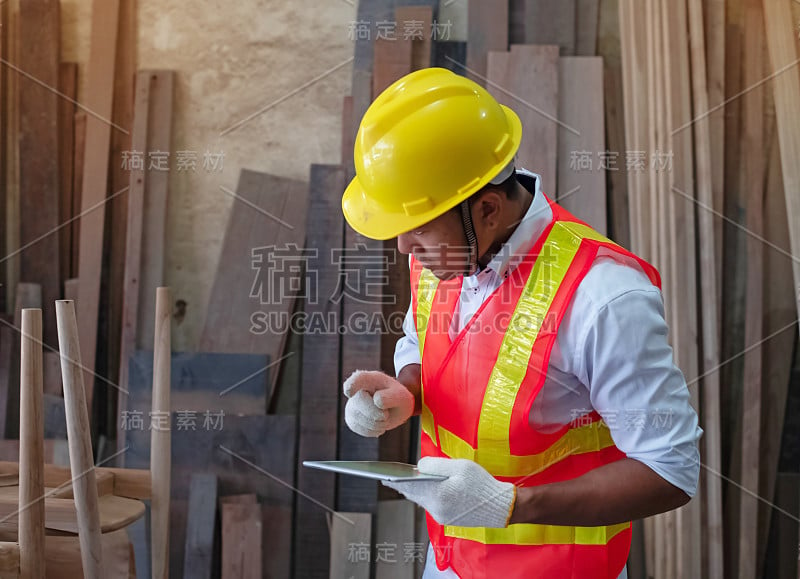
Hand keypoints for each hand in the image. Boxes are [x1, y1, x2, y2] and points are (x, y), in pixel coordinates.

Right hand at [343, 370, 414, 436]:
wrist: (394, 408)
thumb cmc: (397, 398)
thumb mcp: (401, 395)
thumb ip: (391, 397)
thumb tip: (377, 401)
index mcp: (369, 379)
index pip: (357, 380)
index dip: (351, 385)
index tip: (349, 392)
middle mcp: (356, 390)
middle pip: (360, 403)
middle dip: (377, 413)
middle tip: (387, 412)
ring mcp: (351, 405)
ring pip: (361, 420)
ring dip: (379, 423)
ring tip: (384, 416)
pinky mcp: (351, 419)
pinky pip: (362, 429)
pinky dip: (374, 430)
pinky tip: (378, 423)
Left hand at [383, 457, 515, 527]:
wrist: (500, 507)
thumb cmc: (481, 483)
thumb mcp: (458, 466)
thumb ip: (435, 465)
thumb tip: (418, 466)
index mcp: (438, 494)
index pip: (409, 486)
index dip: (395, 479)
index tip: (383, 475)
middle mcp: (436, 508)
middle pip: (413, 495)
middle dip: (402, 485)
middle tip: (389, 478)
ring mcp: (441, 516)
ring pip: (422, 501)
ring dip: (414, 490)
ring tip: (404, 482)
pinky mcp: (447, 519)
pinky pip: (431, 505)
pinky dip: (426, 496)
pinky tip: (424, 489)